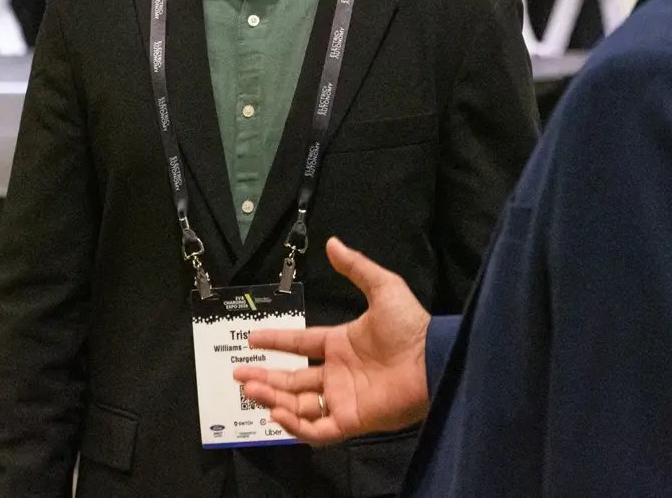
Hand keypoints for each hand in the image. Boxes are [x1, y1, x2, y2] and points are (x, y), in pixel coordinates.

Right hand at [232, 237, 431, 444]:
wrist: (434, 360)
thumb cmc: (410, 326)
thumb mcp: (383, 287)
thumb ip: (356, 267)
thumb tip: (332, 243)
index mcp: (340, 344)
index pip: (299, 345)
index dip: (275, 342)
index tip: (250, 340)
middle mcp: (337, 373)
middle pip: (292, 379)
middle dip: (264, 377)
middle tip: (238, 375)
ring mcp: (343, 398)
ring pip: (299, 404)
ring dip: (272, 399)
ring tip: (251, 389)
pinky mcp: (351, 420)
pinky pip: (318, 429)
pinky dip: (296, 425)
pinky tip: (278, 412)